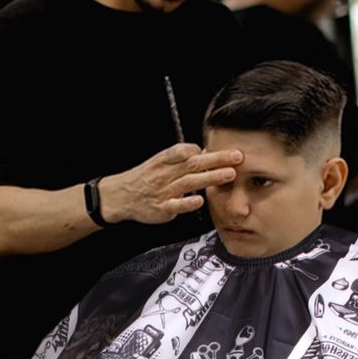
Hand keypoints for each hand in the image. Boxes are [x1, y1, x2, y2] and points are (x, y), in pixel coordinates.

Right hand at [99, 143, 242, 224]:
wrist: (120, 196)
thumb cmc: (144, 178)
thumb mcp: (160, 162)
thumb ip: (181, 158)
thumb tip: (205, 152)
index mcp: (164, 160)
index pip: (185, 150)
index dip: (204, 150)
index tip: (225, 150)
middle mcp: (165, 174)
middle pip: (194, 164)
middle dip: (217, 160)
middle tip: (237, 157)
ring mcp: (164, 191)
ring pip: (190, 182)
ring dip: (211, 177)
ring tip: (230, 174)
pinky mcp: (162, 208)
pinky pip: (176, 205)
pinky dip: (188, 203)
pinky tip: (200, 201)